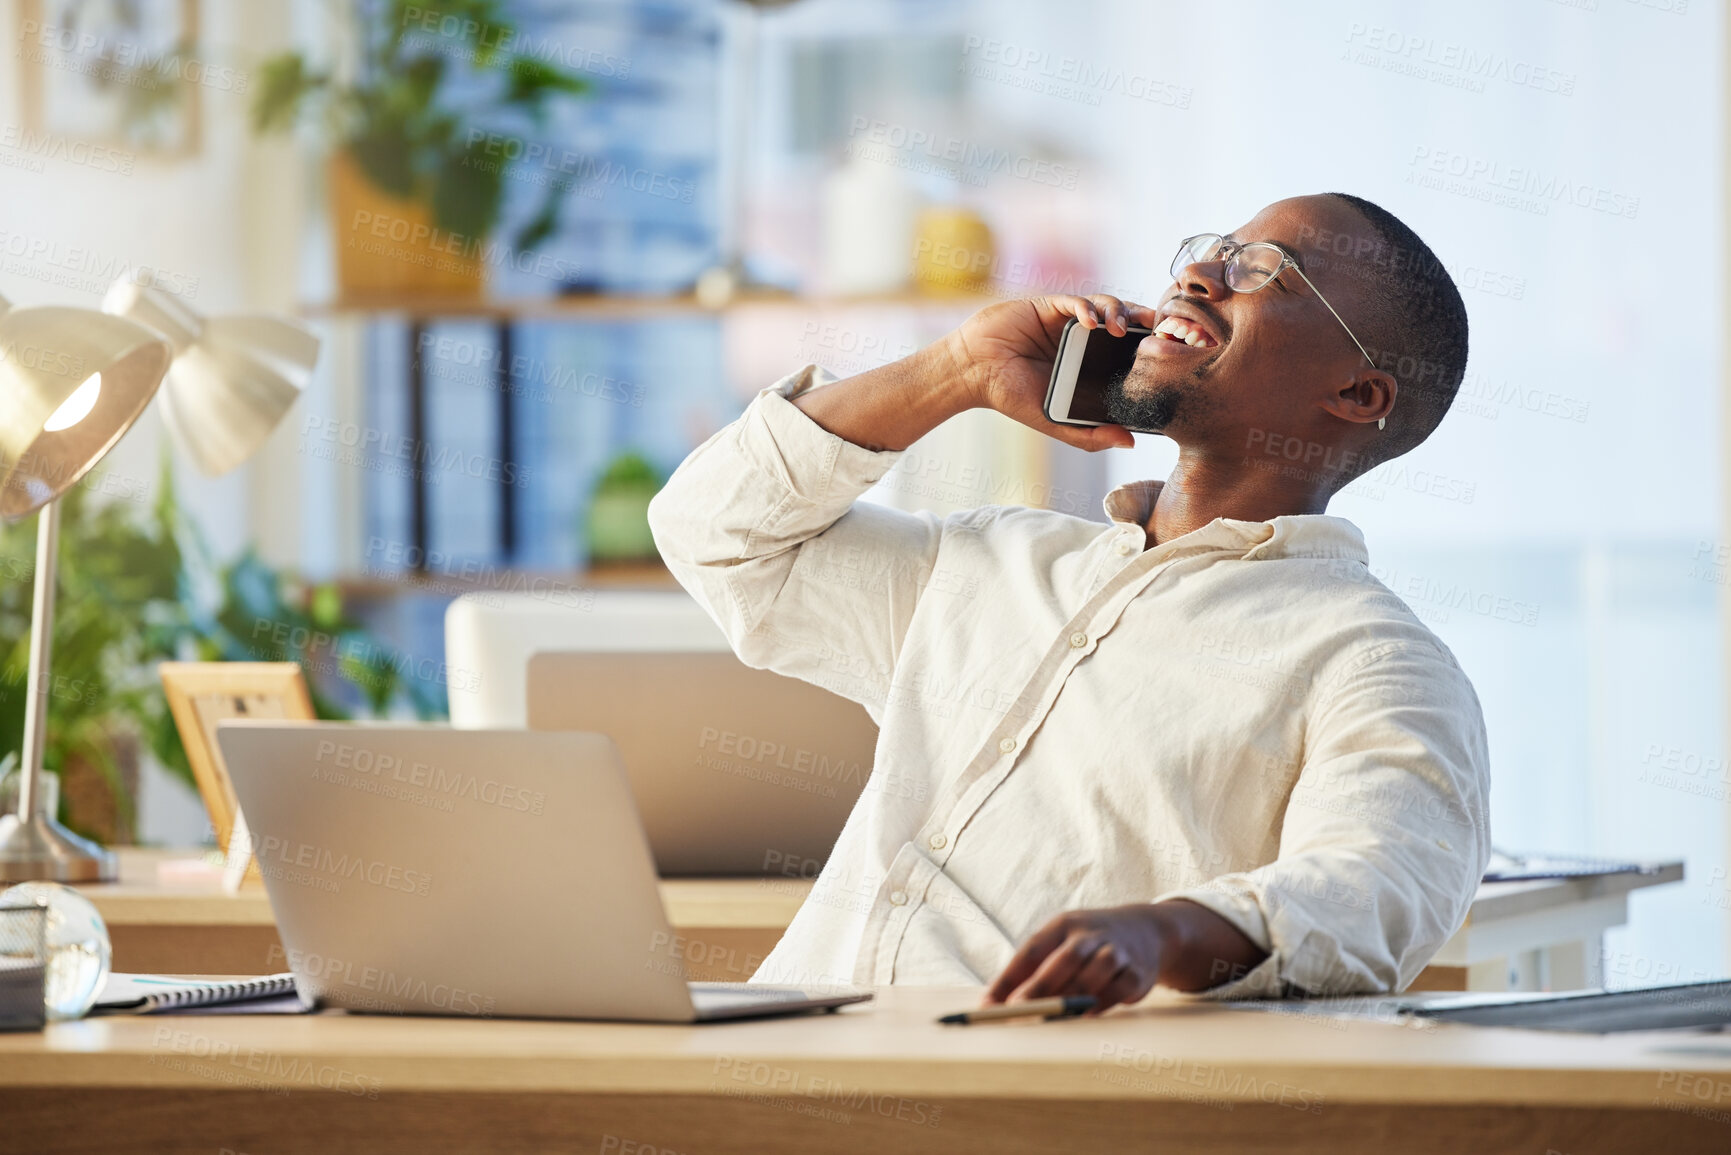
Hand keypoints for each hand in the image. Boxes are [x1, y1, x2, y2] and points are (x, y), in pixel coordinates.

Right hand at [941, 295, 1158, 452]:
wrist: (974, 372)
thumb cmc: (1010, 396)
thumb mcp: (1055, 422)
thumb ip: (1090, 434)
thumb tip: (1129, 442)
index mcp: (1087, 365)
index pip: (1126, 352)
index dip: (1146, 348)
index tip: (1165, 352)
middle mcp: (1082, 341)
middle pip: (1122, 323)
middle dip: (1141, 322)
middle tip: (1156, 330)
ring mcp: (1067, 322)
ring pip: (1104, 307)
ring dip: (1117, 313)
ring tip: (1118, 329)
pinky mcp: (1049, 307)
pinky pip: (1076, 301)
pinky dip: (1087, 308)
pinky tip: (1091, 321)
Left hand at [983, 904, 1166, 1013]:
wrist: (1143, 931)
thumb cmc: (1085, 945)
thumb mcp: (1058, 944)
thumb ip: (1027, 972)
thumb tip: (990, 1005)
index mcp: (1062, 925)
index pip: (1032, 949)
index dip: (1009, 977)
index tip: (990, 1004)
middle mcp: (1090, 934)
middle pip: (1065, 958)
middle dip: (1040, 987)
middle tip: (1019, 1010)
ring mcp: (1117, 951)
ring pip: (1097, 970)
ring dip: (1073, 995)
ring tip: (1052, 1017)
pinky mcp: (1138, 971)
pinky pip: (1121, 987)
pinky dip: (1104, 1002)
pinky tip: (1087, 1015)